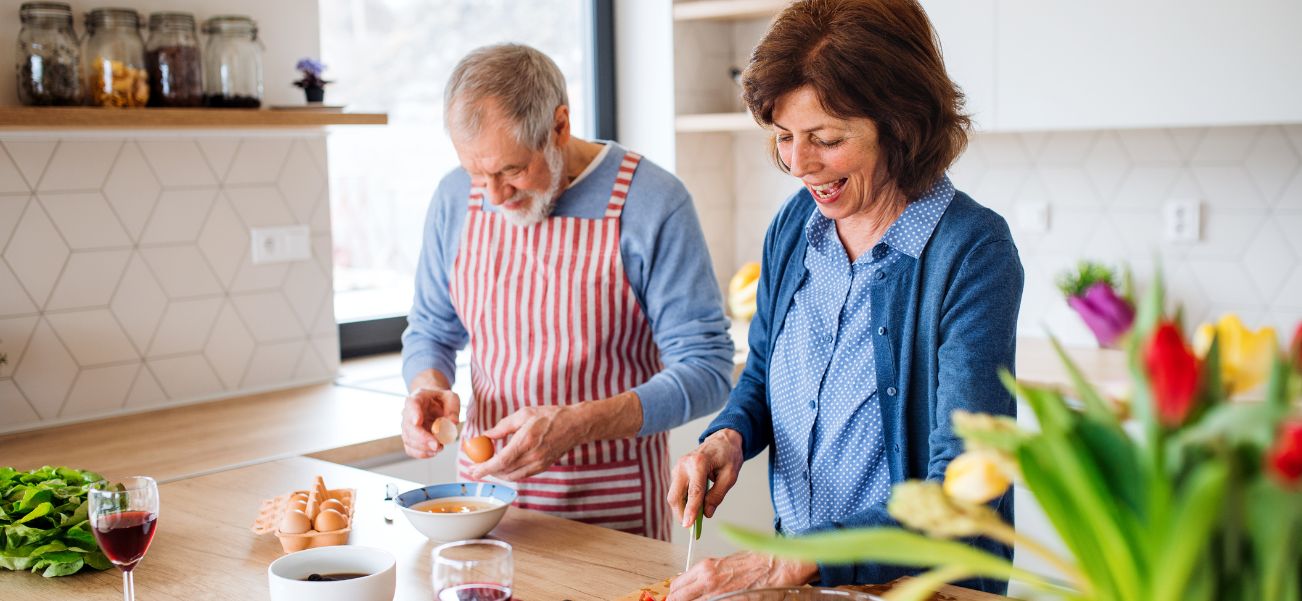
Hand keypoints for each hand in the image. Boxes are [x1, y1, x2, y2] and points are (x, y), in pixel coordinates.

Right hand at [400, 387, 459, 458]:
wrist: (435, 404)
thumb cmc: (442, 400)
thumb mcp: (451, 398)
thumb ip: (453, 409)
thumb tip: (453, 423)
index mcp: (418, 398)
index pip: (412, 404)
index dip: (413, 413)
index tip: (417, 422)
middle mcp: (408, 412)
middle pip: (408, 426)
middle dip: (422, 438)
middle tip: (436, 445)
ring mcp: (407, 426)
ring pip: (408, 439)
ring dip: (423, 447)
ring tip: (439, 447)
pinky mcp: (410, 438)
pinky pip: (410, 448)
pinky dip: (421, 453)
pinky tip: (433, 452)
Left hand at [469, 405, 586, 480]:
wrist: (575, 425)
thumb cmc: (550, 416)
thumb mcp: (524, 414)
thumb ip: (503, 426)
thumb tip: (486, 435)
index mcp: (526, 441)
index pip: (501, 461)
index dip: (485, 468)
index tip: (473, 470)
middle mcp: (533, 456)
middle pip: (504, 472)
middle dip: (487, 472)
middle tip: (476, 468)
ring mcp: (539, 464)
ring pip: (512, 476)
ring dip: (498, 474)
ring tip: (488, 467)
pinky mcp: (543, 467)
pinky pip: (522, 475)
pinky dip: (510, 473)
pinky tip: (504, 466)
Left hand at [666, 552, 817, 600]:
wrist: (779, 566)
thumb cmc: (757, 563)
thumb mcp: (725, 564)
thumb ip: (707, 576)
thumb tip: (697, 587)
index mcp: (705, 568)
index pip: (676, 586)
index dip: (675, 596)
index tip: (677, 599)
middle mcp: (707, 580)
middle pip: (677, 598)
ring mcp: (717, 594)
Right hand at [667, 429, 743, 528]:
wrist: (721, 441)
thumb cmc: (727, 456)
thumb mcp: (730, 476)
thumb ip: (717, 495)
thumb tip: (706, 513)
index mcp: (699, 463)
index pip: (693, 492)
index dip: (690, 511)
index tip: (688, 526)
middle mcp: (683, 465)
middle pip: (675, 496)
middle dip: (681, 514)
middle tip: (692, 527)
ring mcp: (677, 468)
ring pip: (673, 495)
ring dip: (682, 509)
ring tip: (695, 517)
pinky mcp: (676, 472)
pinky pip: (676, 491)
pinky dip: (683, 502)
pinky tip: (694, 505)